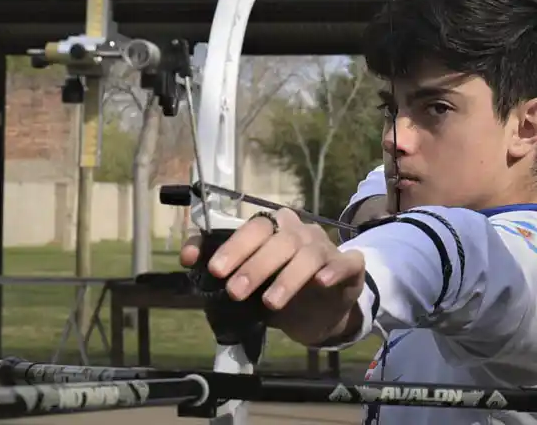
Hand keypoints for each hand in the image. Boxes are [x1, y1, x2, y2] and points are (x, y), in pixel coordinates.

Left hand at [179, 208, 366, 346]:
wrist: (321, 310)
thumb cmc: (279, 286)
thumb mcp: (248, 277)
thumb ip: (219, 264)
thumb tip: (187, 257)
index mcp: (275, 229)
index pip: (255, 227)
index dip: (234, 246)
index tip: (214, 270)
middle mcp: (301, 233)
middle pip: (280, 239)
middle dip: (254, 265)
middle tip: (235, 291)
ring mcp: (326, 248)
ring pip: (308, 254)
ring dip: (287, 277)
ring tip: (269, 303)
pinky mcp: (350, 267)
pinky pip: (345, 262)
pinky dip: (332, 270)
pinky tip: (320, 282)